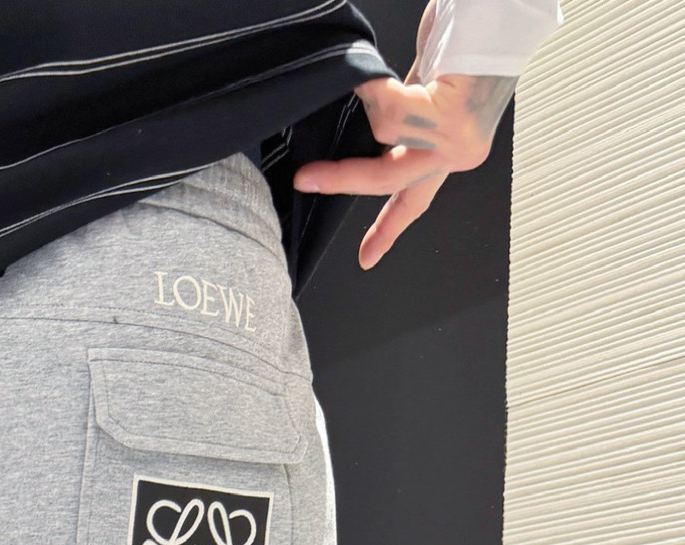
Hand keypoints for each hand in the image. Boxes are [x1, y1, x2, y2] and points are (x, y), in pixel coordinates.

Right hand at [292, 4, 516, 268]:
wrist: (501, 10)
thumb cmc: (469, 38)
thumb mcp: (425, 89)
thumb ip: (402, 118)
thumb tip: (367, 134)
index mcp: (451, 148)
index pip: (414, 198)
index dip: (388, 228)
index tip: (368, 257)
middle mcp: (459, 150)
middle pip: (386, 179)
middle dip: (340, 179)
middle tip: (305, 178)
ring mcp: (459, 138)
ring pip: (385, 136)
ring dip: (372, 99)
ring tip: (375, 73)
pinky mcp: (455, 117)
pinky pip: (393, 113)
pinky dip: (375, 89)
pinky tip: (372, 74)